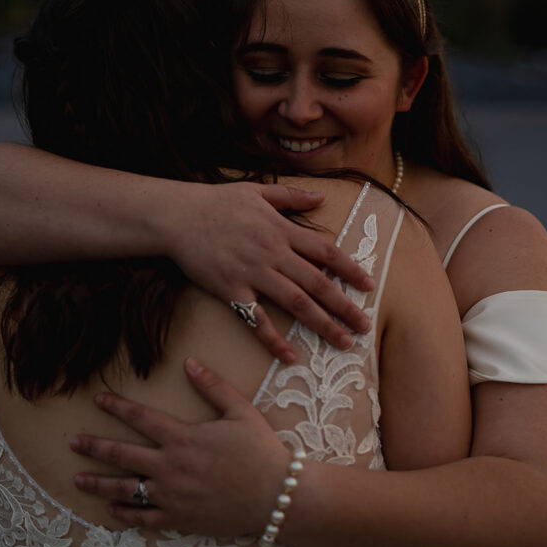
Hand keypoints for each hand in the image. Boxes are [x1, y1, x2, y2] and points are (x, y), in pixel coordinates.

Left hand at [72, 358, 287, 533]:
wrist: (276, 495)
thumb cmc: (261, 450)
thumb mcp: (240, 411)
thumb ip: (213, 386)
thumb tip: (189, 363)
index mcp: (183, 438)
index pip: (140, 418)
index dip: (117, 407)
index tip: (98, 400)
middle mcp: (170, 466)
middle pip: (122, 455)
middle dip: (94, 447)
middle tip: (73, 443)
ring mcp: (172, 495)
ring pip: (126, 489)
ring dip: (99, 484)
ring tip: (78, 480)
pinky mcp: (180, 518)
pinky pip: (145, 518)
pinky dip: (125, 515)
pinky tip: (111, 511)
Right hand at [165, 181, 372, 361]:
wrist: (177, 216)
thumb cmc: (216, 202)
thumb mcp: (257, 190)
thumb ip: (291, 197)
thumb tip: (321, 197)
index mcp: (282, 230)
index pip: (326, 251)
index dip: (350, 269)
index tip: (369, 285)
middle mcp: (273, 254)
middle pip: (318, 283)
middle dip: (345, 306)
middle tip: (366, 326)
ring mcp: (253, 274)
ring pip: (296, 303)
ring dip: (323, 325)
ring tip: (344, 342)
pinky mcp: (232, 291)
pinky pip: (257, 320)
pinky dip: (274, 340)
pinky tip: (291, 356)